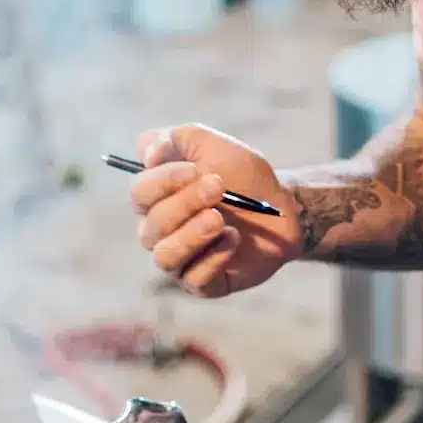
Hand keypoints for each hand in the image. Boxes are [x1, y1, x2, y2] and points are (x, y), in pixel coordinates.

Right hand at [130, 126, 303, 298]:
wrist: (282, 206)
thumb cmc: (242, 175)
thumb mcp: (211, 144)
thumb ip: (174, 139)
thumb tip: (147, 154)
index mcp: (156, 198)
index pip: (140, 193)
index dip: (163, 181)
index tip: (195, 170)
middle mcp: (160, 232)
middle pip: (153, 225)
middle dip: (185, 203)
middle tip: (218, 187)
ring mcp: (181, 259)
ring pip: (165, 257)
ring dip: (192, 235)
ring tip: (220, 218)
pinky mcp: (203, 282)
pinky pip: (195, 279)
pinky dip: (213, 257)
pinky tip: (233, 238)